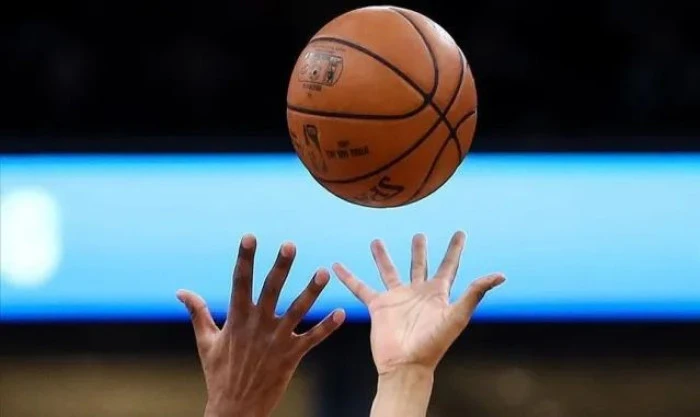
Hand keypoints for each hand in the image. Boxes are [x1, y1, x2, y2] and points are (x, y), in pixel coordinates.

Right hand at [177, 235, 344, 416]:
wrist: (235, 409)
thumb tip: (180, 291)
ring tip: (325, 272)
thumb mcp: (206, 341)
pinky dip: (327, 327)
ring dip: (312, 291)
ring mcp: (277, 340)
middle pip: (272, 290)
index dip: (245, 259)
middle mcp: (258, 325)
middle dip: (281, 267)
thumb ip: (197, 313)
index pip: (240, 282)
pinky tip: (341, 313)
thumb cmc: (219, 373)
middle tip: (290, 244)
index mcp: (237, 319)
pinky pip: (313, 338)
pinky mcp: (292, 355)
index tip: (249, 237)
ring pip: (298, 310)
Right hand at [333, 231, 503, 375]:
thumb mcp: (457, 315)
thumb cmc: (434, 343)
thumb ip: (475, 293)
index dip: (455, 249)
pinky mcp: (378, 306)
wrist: (406, 364)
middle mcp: (417, 293)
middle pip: (419, 265)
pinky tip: (337, 266)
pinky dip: (349, 277)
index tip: (460, 232)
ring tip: (376, 240)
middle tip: (419, 235)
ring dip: (383, 257)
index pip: (449, 266)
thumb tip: (500, 275)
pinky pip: (361, 287)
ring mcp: (397, 298)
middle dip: (419, 250)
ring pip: (389, 271)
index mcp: (438, 293)